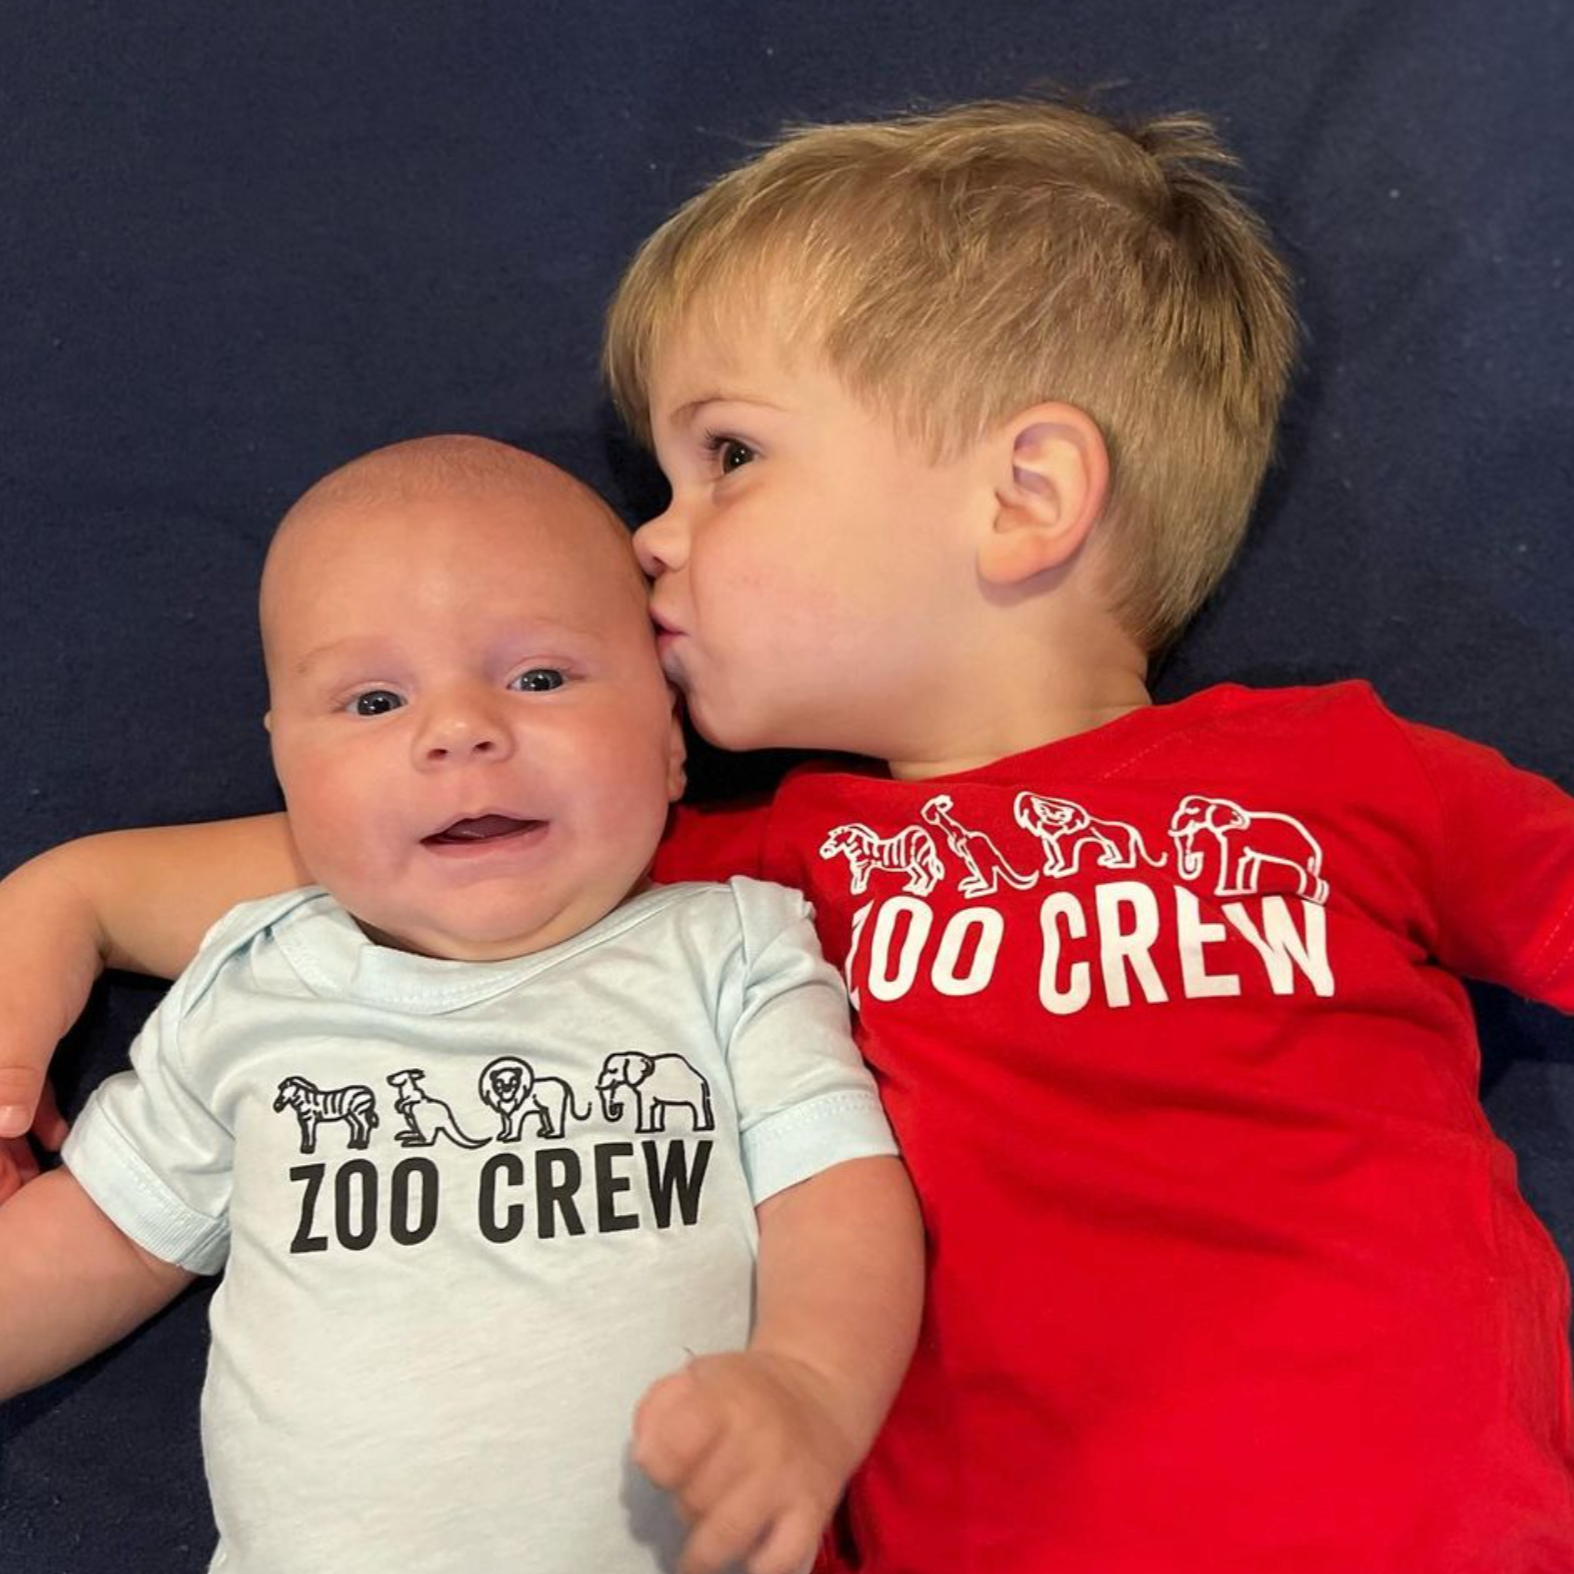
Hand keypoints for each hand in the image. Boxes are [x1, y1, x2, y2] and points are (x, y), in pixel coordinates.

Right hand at [0, 849, 107, 1186]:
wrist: (85, 898)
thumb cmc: (41, 953)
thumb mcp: (21, 1020)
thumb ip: (8, 1075)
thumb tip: (4, 1126)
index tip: (3, 1185)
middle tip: (15, 1190)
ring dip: (3, 1140)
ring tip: (31, 1177)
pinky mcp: (9, 1030)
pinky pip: (7, 1082)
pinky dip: (23, 1110)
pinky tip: (50, 1137)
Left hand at [633, 1349, 855, 1573]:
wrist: (818, 1390)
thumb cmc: (746, 1390)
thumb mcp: (697, 1376)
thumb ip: (658, 1407)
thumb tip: (644, 1456)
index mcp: (724, 1399)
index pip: (670, 1450)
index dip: (656, 1465)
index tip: (663, 1465)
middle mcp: (757, 1439)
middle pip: (694, 1499)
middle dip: (684, 1504)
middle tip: (694, 1492)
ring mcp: (786, 1479)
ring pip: (726, 1537)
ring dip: (703, 1550)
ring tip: (700, 1548)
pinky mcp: (813, 1510)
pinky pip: (779, 1560)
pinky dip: (757, 1567)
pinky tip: (747, 1554)